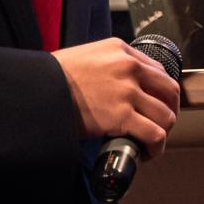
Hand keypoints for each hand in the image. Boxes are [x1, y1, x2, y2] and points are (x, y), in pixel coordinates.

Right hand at [52, 39, 179, 158]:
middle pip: (170, 91)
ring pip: (166, 115)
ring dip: (163, 132)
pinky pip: (154, 134)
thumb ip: (109, 66)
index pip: (158, 71)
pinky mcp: (121, 115)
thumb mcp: (85, 57)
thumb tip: (123, 86)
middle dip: (170, 111)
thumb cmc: (52, 78)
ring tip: (151, 141)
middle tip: (161, 124)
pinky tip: (147, 152)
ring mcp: (127, 91)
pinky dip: (156, 147)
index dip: (162, 92)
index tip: (158, 104)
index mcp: (121, 50)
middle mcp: (129, 67)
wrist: (34, 90)